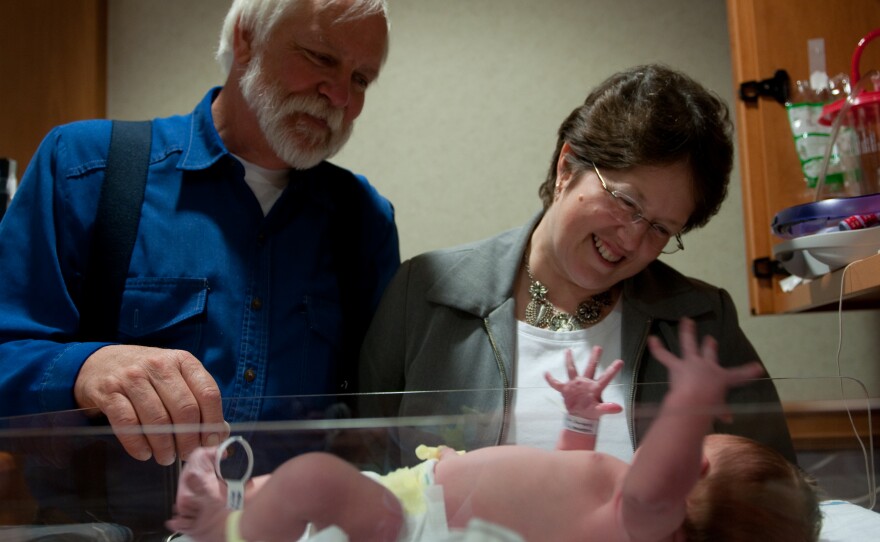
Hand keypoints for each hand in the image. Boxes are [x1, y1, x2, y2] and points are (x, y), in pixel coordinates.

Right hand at [74, 345, 227, 464]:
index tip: (211, 442)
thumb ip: (198, 401)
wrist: (99, 363)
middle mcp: (159, 365)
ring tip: (166, 457)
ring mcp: (132, 378)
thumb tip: (219, 435)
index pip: (208, 393)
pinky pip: (128, 425)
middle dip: (189, 440)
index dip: (213, 422)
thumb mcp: (175, 378)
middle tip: (187, 454)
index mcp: (183, 361)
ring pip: (158, 420)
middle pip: (185, 409)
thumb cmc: (147, 375)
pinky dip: (139, 445)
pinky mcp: (109, 392)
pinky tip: (145, 453)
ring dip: (165, 446)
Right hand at [544, 346, 623, 418]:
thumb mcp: (599, 411)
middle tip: (598, 347)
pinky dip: (551, 380)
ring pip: (572, 370)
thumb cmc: (591, 413)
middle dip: (594, 358)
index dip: (613, 370)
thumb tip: (619, 408)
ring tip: (568, 350)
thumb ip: (608, 408)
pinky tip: (546, 373)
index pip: (605, 377)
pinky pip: (556, 384)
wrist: (579, 418)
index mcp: (595, 388)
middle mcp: (585, 383)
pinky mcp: (566, 390)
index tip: (620, 361)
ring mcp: (575, 385)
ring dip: (569, 361)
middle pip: (590, 368)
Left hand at [647, 318, 764, 421]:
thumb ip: (722, 413)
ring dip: (687, 331)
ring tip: (686, 320)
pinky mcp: (676, 365)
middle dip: (709, 345)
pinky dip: (657, 348)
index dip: (748, 371)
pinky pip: (664, 355)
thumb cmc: (710, 405)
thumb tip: (727, 420)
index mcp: (721, 377)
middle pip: (709, 352)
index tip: (756, 368)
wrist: (695, 399)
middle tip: (709, 338)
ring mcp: (691, 362)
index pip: (738, 374)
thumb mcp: (719, 410)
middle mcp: (706, 365)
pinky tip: (652, 339)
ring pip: (688, 344)